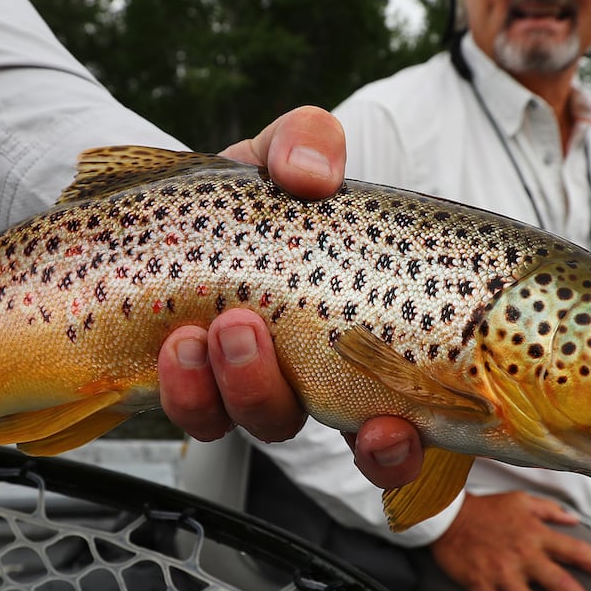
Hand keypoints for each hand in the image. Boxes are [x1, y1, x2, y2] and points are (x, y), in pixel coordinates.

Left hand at [157, 106, 423, 477]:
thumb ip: (309, 143)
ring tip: (219, 330)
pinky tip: (177, 348)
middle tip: (264, 338)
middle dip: (313, 416)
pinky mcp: (199, 390)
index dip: (405, 447)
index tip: (390, 430)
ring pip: (268, 422)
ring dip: (248, 387)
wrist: (173, 202)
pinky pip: (201, 415)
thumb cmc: (256, 190)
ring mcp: (261, 384)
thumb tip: (313, 177)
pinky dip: (189, 389)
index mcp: (374, 331)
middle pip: (353, 440)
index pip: (416, 412)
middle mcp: (328, 372)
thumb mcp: (288, 152)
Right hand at [431, 492, 590, 590]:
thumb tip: (575, 520)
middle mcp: (523, 555)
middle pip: (559, 584)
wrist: (446, 514)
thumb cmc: (486, 509)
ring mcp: (502, 573)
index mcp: (537, 535)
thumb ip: (550, 511)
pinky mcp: (480, 585)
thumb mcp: (520, 501)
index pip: (575, 551)